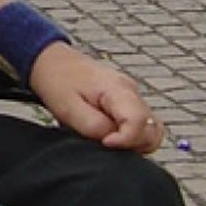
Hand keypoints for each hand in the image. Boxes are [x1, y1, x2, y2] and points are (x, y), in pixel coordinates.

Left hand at [29, 43, 163, 153]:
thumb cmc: (57, 82)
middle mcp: (132, 91)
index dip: (125, 140)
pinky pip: (140, 125)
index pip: (139, 122)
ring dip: (133, 142)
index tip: (104, 143)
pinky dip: (129, 135)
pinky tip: (107, 133)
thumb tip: (114, 141)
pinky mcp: (128, 101)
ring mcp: (133, 96)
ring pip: (150, 129)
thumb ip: (95, 127)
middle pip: (152, 130)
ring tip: (104, 139)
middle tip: (104, 143)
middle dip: (133, 145)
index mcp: (118, 90)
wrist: (52, 61)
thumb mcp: (68, 108)